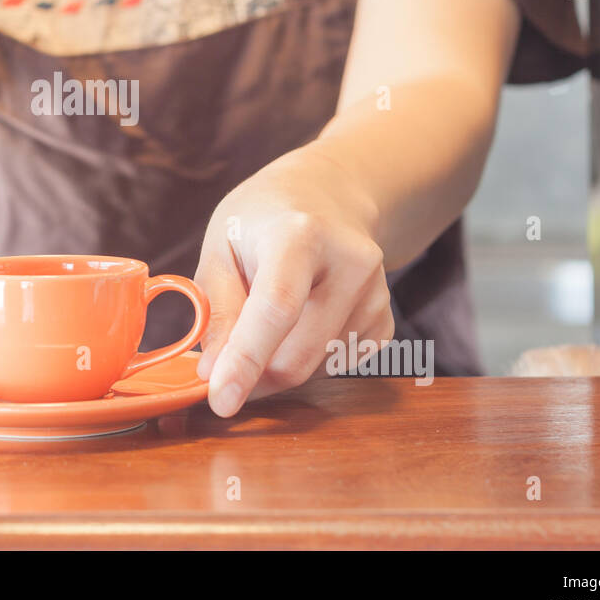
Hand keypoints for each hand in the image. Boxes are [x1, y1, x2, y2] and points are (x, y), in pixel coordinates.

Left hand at [194, 148, 393, 416]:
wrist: (326, 198)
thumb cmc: (260, 223)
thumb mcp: (221, 247)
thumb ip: (217, 309)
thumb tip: (213, 373)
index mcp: (300, 234)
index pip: (276, 308)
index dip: (246, 360)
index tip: (220, 402)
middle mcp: (350, 262)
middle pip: (299, 353)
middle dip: (253, 378)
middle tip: (221, 374)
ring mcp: (376, 293)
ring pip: (316, 368)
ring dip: (277, 366)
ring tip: (263, 323)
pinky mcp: (386, 319)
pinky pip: (338, 367)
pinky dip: (308, 361)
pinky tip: (299, 323)